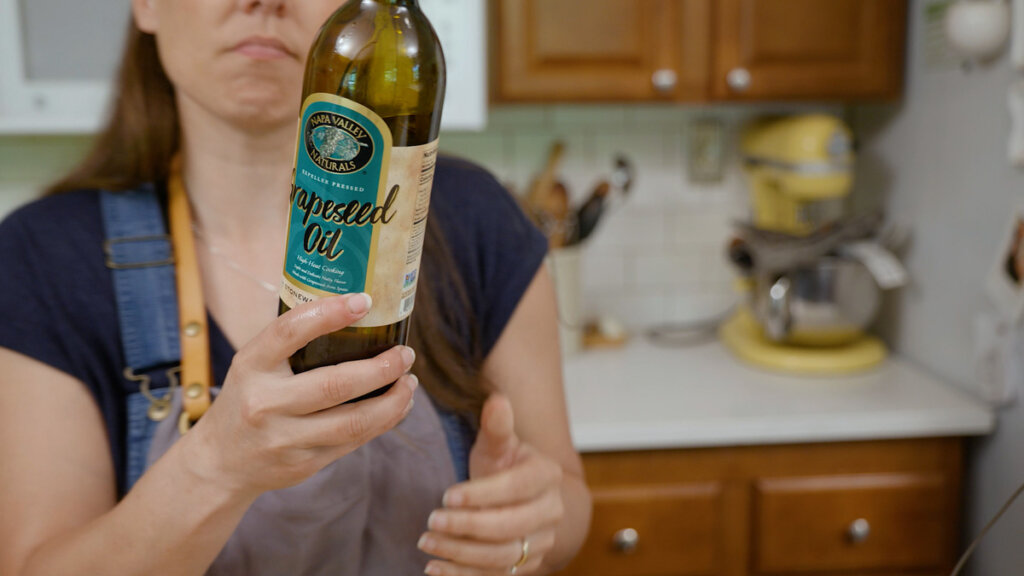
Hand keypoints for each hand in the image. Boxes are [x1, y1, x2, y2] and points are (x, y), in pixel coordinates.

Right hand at [181, 293, 417, 497]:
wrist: (221, 463)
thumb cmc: (249, 399)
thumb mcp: (254, 364)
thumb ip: (292, 343)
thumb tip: (356, 310)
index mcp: (251, 367)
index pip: (289, 332)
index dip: (329, 313)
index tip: (364, 301)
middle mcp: (266, 403)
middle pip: (336, 384)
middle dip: (382, 368)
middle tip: (405, 354)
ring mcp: (286, 438)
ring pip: (354, 421)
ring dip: (393, 400)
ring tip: (409, 382)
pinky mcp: (305, 464)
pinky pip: (354, 441)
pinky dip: (384, 421)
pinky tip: (398, 405)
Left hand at [418, 395, 564, 575]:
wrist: (522, 498)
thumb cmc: (505, 465)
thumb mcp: (498, 444)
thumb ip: (497, 426)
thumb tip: (497, 400)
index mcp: (547, 475)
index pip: (517, 487)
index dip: (483, 494)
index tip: (447, 495)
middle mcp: (552, 511)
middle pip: (510, 526)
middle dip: (467, 526)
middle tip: (432, 520)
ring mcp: (542, 542)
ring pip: (502, 555)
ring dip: (461, 553)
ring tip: (427, 542)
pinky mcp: (527, 565)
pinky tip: (434, 568)